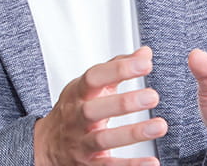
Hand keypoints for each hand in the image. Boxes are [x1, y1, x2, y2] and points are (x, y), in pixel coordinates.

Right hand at [35, 47, 168, 165]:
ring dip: (132, 133)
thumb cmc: (73, 111)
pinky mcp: (89, 164)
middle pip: (94, 109)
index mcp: (77, 94)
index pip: (94, 78)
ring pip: (103, 139)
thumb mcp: (88, 87)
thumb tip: (144, 53)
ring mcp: (81, 142)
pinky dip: (130, 165)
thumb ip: (116, 68)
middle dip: (123, 103)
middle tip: (152, 96)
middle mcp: (77, 117)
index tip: (145, 64)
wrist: (46, 145)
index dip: (118, 70)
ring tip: (160, 126)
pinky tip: (151, 162)